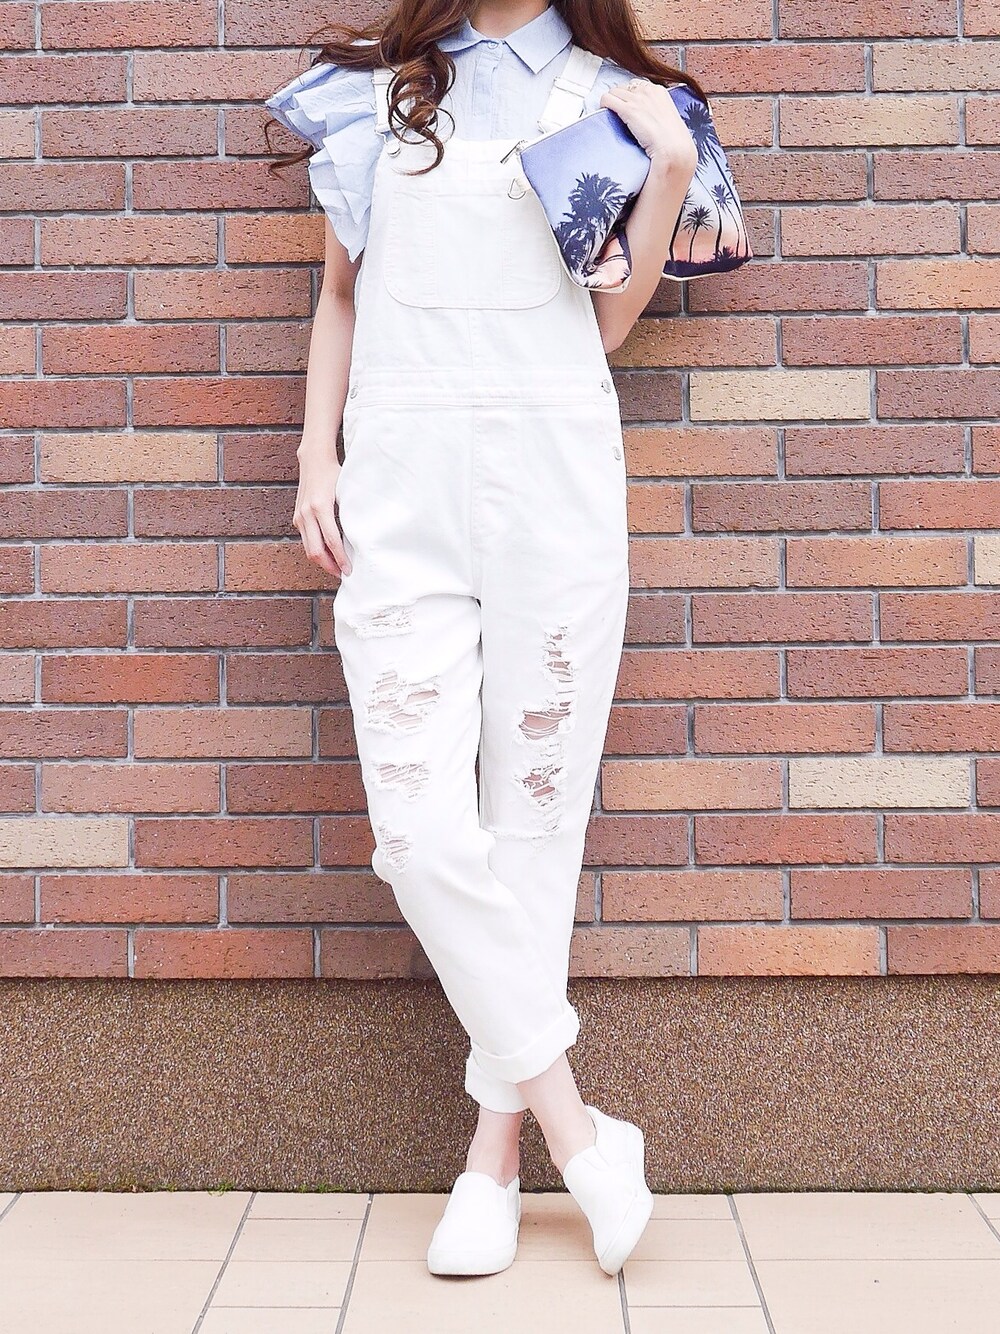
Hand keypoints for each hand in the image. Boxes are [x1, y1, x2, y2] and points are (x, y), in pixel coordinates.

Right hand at [293, 444, 351, 577]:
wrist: (313, 460)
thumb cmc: (334, 474)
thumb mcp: (346, 491)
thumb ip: (351, 512)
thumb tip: (364, 535)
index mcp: (320, 507)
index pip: (331, 541)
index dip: (340, 559)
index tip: (349, 570)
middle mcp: (307, 513)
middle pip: (316, 551)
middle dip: (330, 566)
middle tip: (344, 575)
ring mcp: (300, 516)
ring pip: (309, 549)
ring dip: (323, 561)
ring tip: (338, 568)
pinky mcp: (297, 518)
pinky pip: (307, 541)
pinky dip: (317, 551)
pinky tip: (329, 554)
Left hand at [600, 78, 697, 173]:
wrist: (673, 150)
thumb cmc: (672, 142)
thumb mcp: (666, 120)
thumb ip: (656, 112)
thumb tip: (646, 117)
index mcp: (659, 91)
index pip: (637, 85)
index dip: (629, 96)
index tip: (627, 106)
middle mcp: (648, 91)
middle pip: (623, 87)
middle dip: (618, 99)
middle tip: (617, 113)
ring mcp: (638, 99)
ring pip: (614, 91)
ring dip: (610, 102)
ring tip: (610, 115)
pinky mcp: (629, 110)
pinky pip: (608, 99)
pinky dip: (603, 105)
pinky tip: (604, 114)